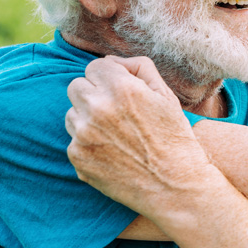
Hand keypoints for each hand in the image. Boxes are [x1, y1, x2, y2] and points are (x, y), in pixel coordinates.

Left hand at [65, 56, 214, 215]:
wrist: (175, 186)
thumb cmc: (175, 139)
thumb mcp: (167, 96)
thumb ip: (139, 68)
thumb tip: (112, 61)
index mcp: (121, 88)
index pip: (95, 66)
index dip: (110, 77)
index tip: (121, 92)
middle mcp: (97, 108)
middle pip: (76, 86)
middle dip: (93, 94)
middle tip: (116, 111)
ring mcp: (83, 134)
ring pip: (72, 114)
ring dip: (87, 118)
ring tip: (116, 134)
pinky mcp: (77, 157)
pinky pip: (74, 140)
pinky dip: (88, 144)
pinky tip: (113, 152)